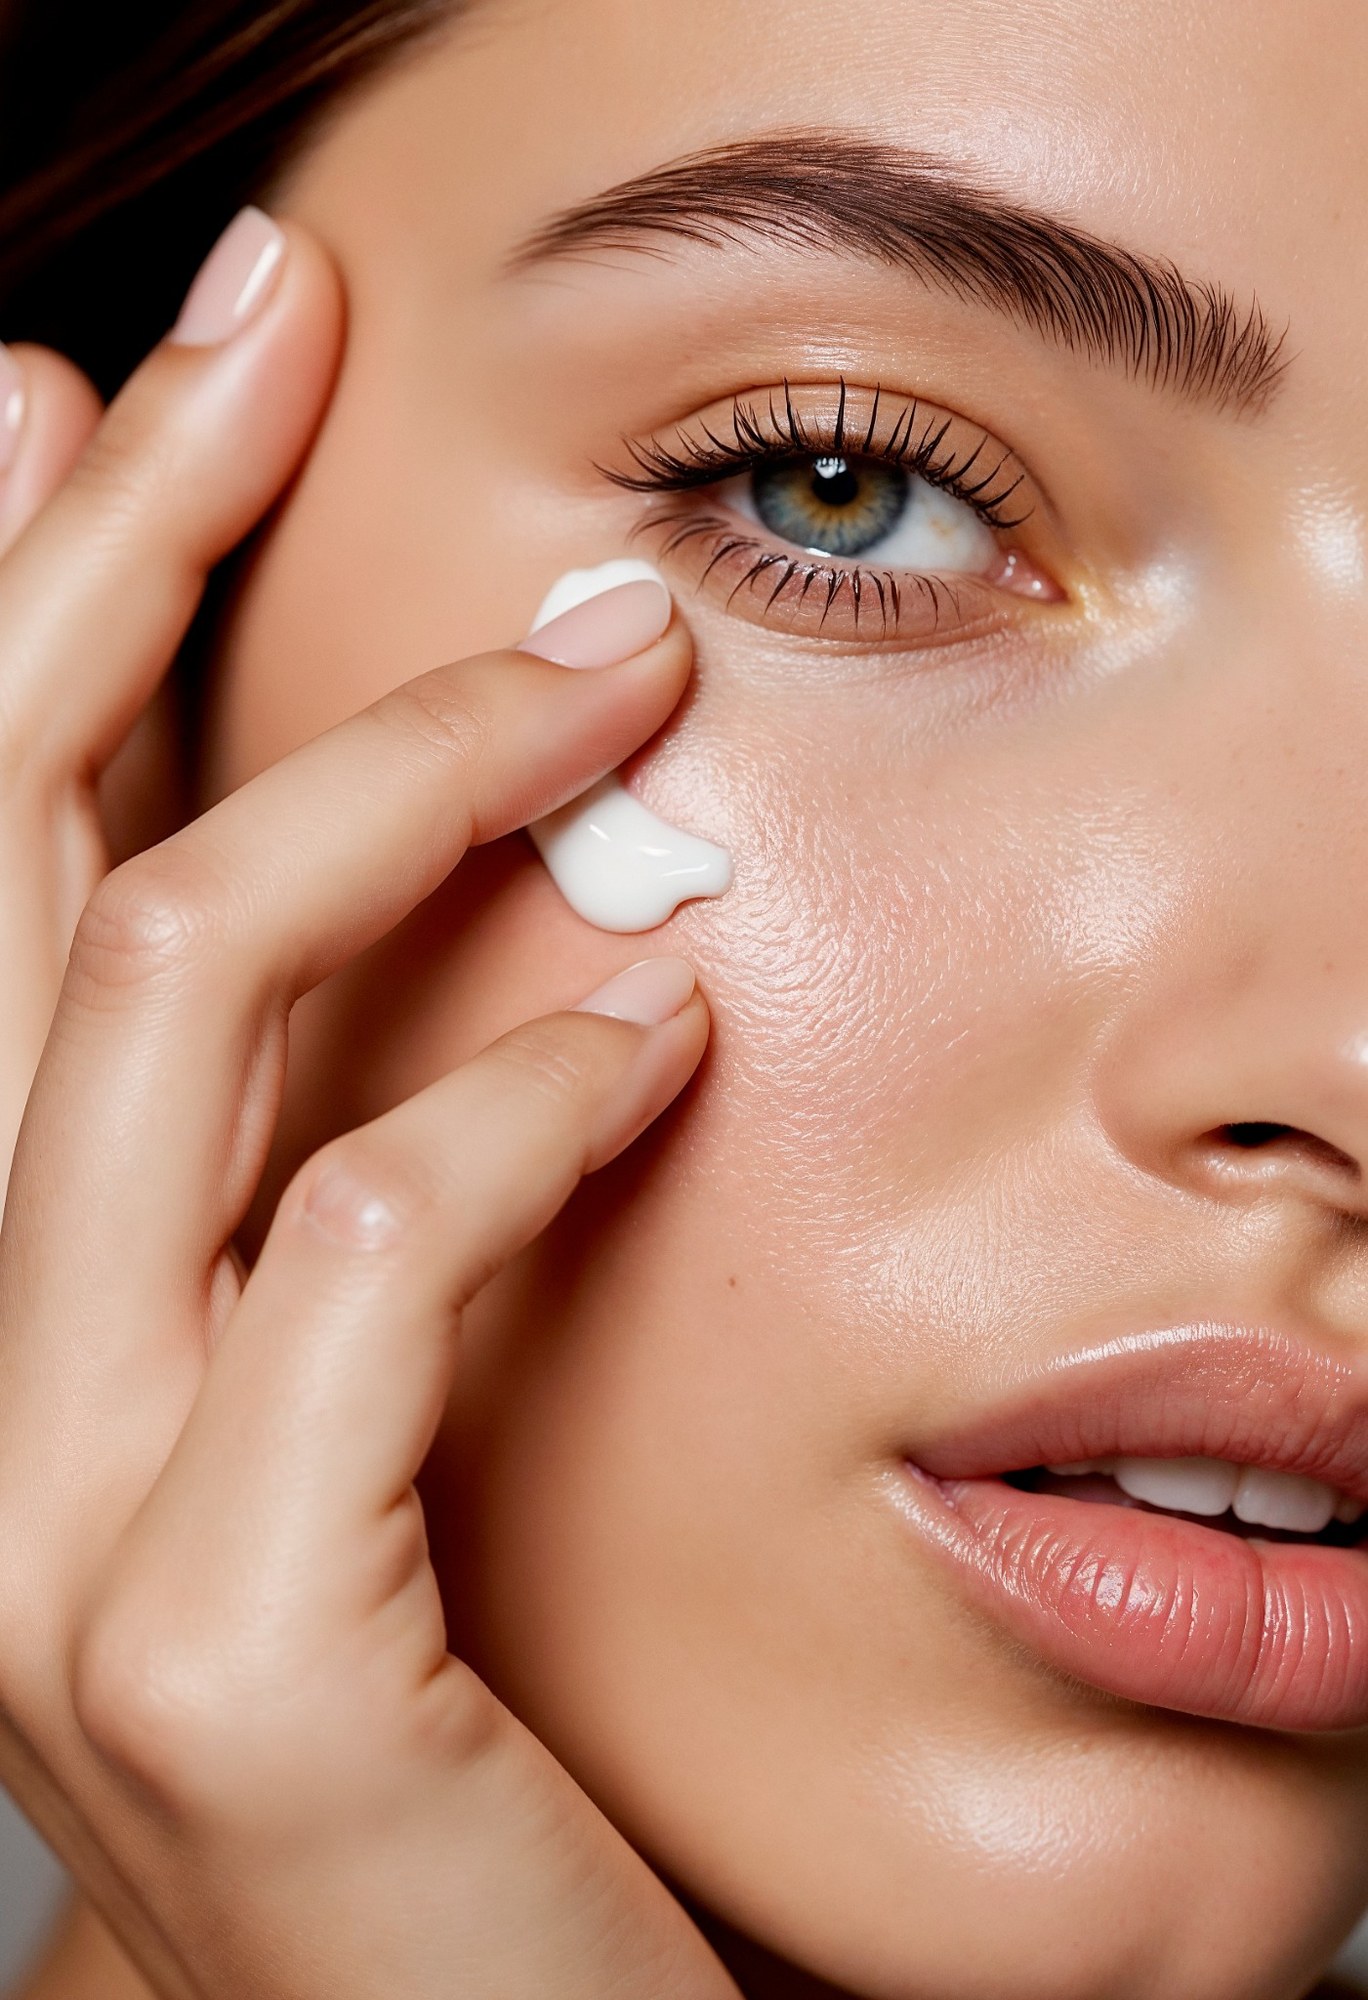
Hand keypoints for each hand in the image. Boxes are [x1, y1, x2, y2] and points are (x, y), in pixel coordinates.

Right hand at [0, 213, 739, 1996]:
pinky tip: (667, 1030)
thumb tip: (419, 880)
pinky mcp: (226, 1642)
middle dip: (122, 556)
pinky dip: (523, 1106)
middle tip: (264, 322)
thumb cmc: (441, 1712)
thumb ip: (324, 1136)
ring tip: (606, 664)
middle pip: (9, 860)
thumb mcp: (345, 1384)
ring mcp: (54, 1519)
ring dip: (389, 781)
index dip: (18, 600)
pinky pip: (361, 1255)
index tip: (102, 380)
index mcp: (0, 1301)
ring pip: (165, 1002)